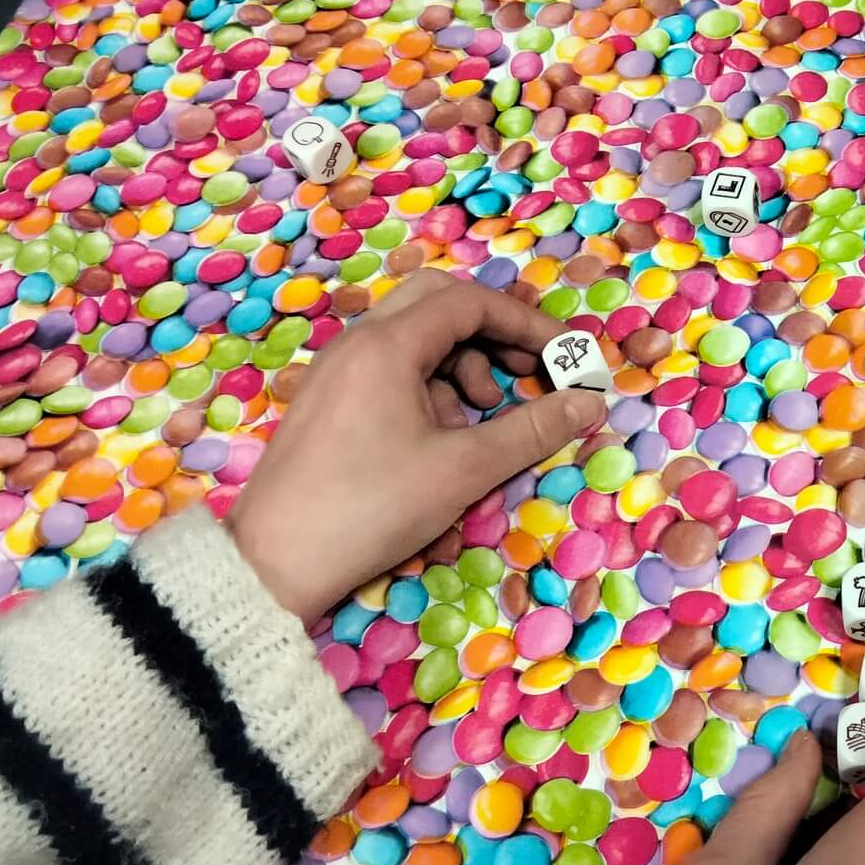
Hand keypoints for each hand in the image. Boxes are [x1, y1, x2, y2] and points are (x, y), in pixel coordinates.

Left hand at [229, 269, 607, 620]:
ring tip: (482, 420)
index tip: (567, 360)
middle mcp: (358, 343)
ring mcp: (337, 371)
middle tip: (528, 374)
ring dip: (463, 367)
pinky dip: (430, 391)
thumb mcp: (463, 470)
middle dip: (494, 335)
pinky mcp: (328, 403)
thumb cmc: (371, 508)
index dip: (528, 325)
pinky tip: (441, 442)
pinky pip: (391, 372)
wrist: (274, 562)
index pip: (471, 302)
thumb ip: (532, 430)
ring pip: (415, 340)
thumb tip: (590, 403)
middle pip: (439, 305)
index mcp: (387, 345)